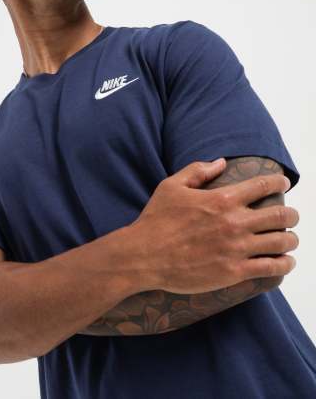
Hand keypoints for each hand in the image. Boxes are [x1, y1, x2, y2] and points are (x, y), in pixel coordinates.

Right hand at [129, 159, 298, 294]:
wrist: (143, 256)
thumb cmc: (156, 220)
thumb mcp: (171, 186)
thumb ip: (198, 171)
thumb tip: (221, 162)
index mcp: (221, 199)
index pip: (263, 185)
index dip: (279, 181)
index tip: (283, 182)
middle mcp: (234, 223)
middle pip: (281, 215)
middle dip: (292, 214)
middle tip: (291, 216)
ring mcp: (236, 249)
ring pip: (281, 242)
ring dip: (291, 239)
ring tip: (289, 239)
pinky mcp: (234, 272)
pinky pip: (271, 268)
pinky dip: (284, 264)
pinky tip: (285, 262)